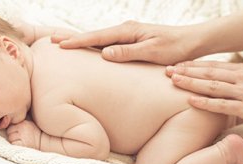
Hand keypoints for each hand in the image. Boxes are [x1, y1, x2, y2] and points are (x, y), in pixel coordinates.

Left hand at [6, 120, 41, 148]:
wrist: (43, 141)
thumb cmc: (34, 132)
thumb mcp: (28, 123)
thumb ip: (19, 123)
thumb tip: (7, 122)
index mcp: (24, 123)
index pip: (10, 126)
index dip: (12, 130)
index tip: (16, 132)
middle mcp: (23, 129)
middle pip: (9, 132)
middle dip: (12, 135)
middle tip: (17, 137)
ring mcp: (23, 137)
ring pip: (10, 138)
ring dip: (13, 140)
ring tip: (19, 140)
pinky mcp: (24, 144)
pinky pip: (13, 144)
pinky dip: (15, 144)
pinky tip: (20, 144)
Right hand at [51, 20, 197, 64]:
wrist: (191, 42)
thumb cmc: (174, 48)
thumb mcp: (152, 52)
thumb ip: (128, 53)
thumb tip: (105, 54)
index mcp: (127, 31)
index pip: (97, 38)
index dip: (78, 42)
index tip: (60, 44)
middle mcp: (124, 31)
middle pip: (93, 36)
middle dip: (72, 38)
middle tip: (51, 40)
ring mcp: (126, 36)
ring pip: (98, 40)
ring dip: (80, 42)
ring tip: (63, 44)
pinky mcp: (130, 42)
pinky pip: (107, 45)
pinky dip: (93, 47)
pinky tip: (86, 50)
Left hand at [165, 61, 242, 132]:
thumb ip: (240, 80)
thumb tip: (224, 82)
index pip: (213, 65)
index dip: (193, 65)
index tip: (177, 64)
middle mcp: (242, 78)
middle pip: (208, 72)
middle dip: (186, 70)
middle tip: (166, 69)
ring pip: (211, 86)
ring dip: (190, 82)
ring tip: (172, 80)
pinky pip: (221, 105)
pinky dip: (204, 102)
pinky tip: (189, 100)